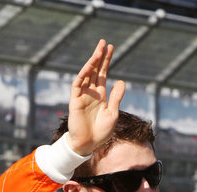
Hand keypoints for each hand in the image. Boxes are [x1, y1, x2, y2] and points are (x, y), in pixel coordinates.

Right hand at [67, 39, 125, 155]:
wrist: (88, 144)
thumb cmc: (101, 132)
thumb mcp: (112, 113)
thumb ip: (116, 97)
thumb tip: (121, 81)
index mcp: (100, 95)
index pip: (103, 74)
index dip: (106, 61)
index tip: (111, 48)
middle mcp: (91, 93)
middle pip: (95, 70)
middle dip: (99, 57)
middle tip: (104, 42)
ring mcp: (82, 96)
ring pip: (87, 75)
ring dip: (92, 62)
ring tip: (98, 50)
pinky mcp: (75, 101)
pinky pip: (78, 85)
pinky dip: (83, 75)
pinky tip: (89, 66)